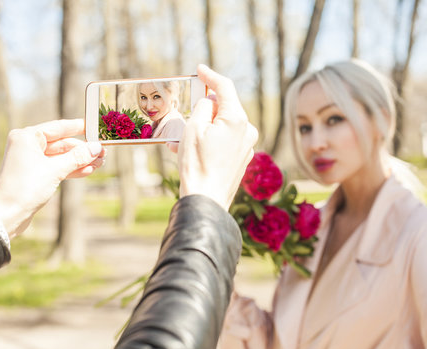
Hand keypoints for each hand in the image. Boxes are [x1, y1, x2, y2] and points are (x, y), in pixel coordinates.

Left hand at [0, 119, 105, 238]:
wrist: (9, 214)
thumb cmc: (26, 188)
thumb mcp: (55, 170)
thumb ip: (77, 157)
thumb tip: (96, 147)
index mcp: (27, 137)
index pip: (58, 127)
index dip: (79, 127)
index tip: (95, 127)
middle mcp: (28, 145)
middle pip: (62, 143)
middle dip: (83, 149)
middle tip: (102, 152)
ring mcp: (31, 160)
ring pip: (62, 156)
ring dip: (80, 160)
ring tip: (99, 163)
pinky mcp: (36, 173)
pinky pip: (57, 166)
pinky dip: (72, 168)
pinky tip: (88, 170)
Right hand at [178, 64, 257, 209]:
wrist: (206, 200)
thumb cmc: (198, 165)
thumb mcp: (194, 128)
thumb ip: (204, 107)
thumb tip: (210, 102)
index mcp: (237, 119)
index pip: (225, 87)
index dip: (210, 76)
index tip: (199, 69)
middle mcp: (247, 131)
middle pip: (224, 108)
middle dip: (203, 110)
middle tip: (184, 115)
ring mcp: (247, 146)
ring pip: (222, 127)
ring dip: (202, 128)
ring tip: (179, 140)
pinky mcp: (242, 159)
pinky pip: (224, 142)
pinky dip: (208, 141)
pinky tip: (189, 151)